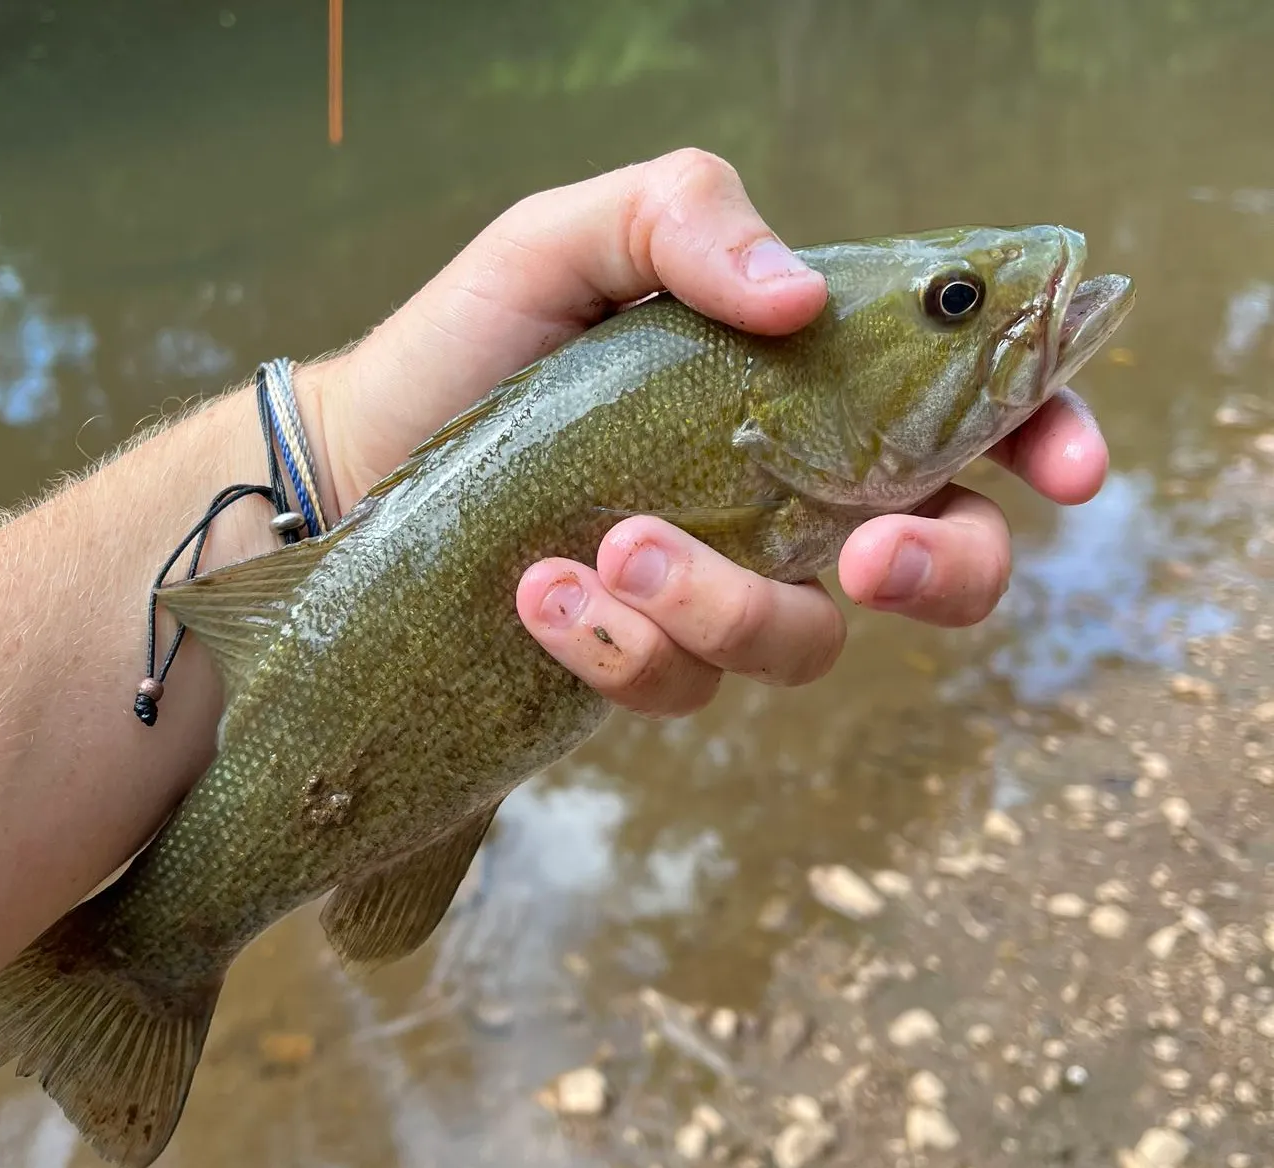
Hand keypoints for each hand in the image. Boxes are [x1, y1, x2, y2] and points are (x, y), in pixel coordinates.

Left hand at [301, 149, 1108, 717]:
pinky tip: (543, 593)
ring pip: (804, 645)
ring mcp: (721, 589)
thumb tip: (798, 294)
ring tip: (609, 547)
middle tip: (865, 554)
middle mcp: (787, 500)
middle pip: (946, 562)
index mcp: (807, 389)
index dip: (1042, 439)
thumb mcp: (567, 238)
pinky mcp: (647, 662)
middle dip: (940, 571)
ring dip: (724, 606)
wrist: (363, 456)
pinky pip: (681, 689)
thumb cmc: (476, 340)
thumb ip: (683, 216)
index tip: (1065, 471)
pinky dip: (619, 647)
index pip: (966, 415)